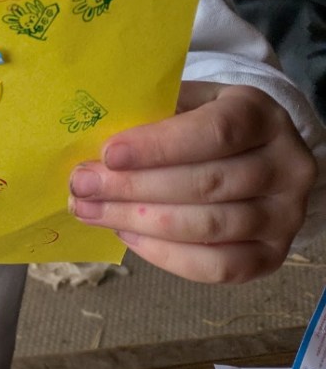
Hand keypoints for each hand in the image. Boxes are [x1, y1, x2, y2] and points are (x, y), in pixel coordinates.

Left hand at [68, 81, 316, 282]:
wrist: (256, 151)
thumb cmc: (206, 120)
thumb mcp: (187, 100)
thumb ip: (153, 116)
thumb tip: (96, 148)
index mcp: (260, 115)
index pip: (214, 133)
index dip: (159, 146)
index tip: (108, 154)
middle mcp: (286, 166)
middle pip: (206, 185)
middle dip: (134, 189)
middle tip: (82, 186)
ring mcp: (285, 216)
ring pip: (208, 229)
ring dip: (139, 223)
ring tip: (92, 211)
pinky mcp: (275, 256)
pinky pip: (218, 267)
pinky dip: (166, 255)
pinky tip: (128, 234)